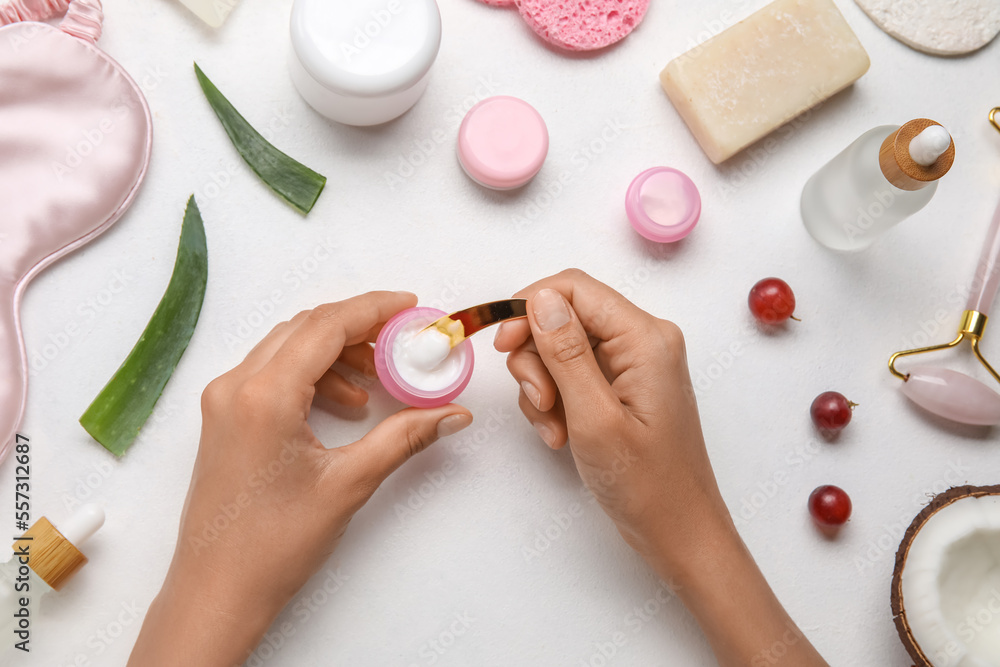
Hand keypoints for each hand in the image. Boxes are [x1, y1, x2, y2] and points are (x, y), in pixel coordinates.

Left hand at [129, 291, 471, 666]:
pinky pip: (273, 372)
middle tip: (402, 341)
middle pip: (306, 328)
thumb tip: (451, 415)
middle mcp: (235, 387)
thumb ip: (404, 438)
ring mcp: (224, 401)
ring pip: (288, 347)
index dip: (373, 308)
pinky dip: (313, 375)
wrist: (218, 590)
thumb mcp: (349, 484)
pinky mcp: (225, 418)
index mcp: (263, 396)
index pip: (326, 325)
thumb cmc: (272, 545)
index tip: (409, 306)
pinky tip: (346, 405)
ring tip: (377, 382)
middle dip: (358, 328)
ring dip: (336, 353)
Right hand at [495, 270, 827, 666]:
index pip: (574, 288)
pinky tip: (562, 435)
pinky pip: (573, 373)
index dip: (529, 307)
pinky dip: (556, 401)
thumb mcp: (594, 417)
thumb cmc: (646, 484)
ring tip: (554, 428)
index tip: (502, 346)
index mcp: (645, 338)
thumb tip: (541, 298)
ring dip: (543, 386)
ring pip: (561, 348)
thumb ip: (566, 353)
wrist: (678, 531)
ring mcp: (634, 363)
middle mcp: (643, 340)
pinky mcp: (624, 385)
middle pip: (564, 317)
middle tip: (540, 404)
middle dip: (537, 359)